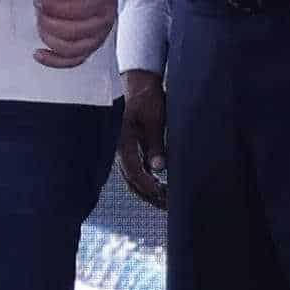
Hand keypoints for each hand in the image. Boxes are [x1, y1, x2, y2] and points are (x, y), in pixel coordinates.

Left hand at [34, 0, 116, 68]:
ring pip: (70, 48)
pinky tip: (38, 54)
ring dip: (48, 37)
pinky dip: (54, 61)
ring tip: (40, 20)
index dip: (55, 7)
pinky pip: (72, 61)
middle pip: (74, 31)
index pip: (80, 9)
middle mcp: (105, 21)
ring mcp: (98, 37)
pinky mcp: (88, 48)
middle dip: (49, 21)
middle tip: (38, 7)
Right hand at [117, 68, 167, 207]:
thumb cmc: (145, 97)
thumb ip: (155, 143)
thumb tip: (158, 169)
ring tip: (167, 202)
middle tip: (169, 206)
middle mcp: (120, 149)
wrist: (138, 83)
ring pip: (133, 178)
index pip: (133, 171)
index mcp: (122, 141)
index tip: (163, 194)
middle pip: (132, 180)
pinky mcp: (130, 149)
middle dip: (150, 195)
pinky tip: (160, 187)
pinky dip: (148, 182)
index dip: (147, 186)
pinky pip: (136, 171)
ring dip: (149, 191)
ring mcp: (124, 150)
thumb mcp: (153, 118)